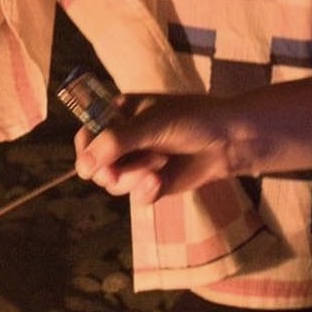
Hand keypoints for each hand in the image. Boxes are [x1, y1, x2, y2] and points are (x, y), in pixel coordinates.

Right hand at [73, 93, 245, 204]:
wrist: (229, 141)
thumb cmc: (191, 120)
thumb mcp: (150, 124)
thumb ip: (115, 142)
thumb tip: (82, 168)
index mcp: (119, 115)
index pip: (87, 134)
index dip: (85, 151)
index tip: (90, 166)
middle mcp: (124, 140)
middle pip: (98, 165)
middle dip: (116, 169)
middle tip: (136, 166)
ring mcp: (138, 163)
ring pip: (115, 184)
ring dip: (135, 178)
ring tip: (160, 165)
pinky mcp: (153, 184)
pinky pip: (135, 196)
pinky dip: (146, 191)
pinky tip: (161, 181)